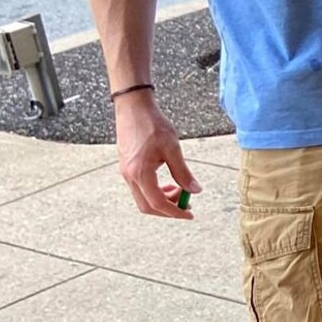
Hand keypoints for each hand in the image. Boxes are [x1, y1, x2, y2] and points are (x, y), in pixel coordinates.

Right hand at [115, 92, 200, 218]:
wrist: (133, 108)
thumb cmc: (153, 125)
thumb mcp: (173, 149)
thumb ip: (183, 172)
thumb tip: (195, 190)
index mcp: (140, 173)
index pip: (158, 203)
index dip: (175, 212)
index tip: (190, 213)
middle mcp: (130, 176)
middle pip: (147, 206)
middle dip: (168, 210)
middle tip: (186, 204)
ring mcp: (126, 172)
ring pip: (143, 198)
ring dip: (162, 200)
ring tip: (180, 191)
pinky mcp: (127, 167)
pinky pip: (140, 188)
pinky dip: (155, 191)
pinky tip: (169, 183)